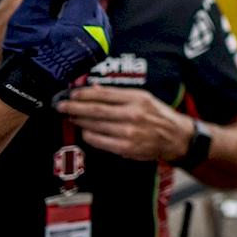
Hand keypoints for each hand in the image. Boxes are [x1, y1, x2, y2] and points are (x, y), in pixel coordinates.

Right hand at [8, 0, 112, 82]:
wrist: (30, 86)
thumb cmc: (25, 52)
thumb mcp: (27, 17)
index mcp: (80, 25)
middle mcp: (97, 34)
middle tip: (48, 2)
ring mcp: (101, 44)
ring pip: (93, 12)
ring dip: (76, 7)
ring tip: (52, 18)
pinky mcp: (99, 51)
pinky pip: (95, 26)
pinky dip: (80, 20)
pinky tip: (60, 28)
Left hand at [57, 85, 192, 161]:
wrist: (175, 137)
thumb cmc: (158, 116)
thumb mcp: (143, 98)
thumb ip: (118, 94)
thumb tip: (94, 89)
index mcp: (137, 98)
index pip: (104, 94)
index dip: (84, 94)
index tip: (71, 93)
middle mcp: (133, 114)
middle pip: (95, 110)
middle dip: (74, 107)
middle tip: (61, 105)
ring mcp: (128, 132)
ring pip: (95, 125)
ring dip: (79, 121)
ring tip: (71, 117)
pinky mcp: (125, 147)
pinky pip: (99, 140)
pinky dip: (88, 135)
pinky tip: (85, 131)